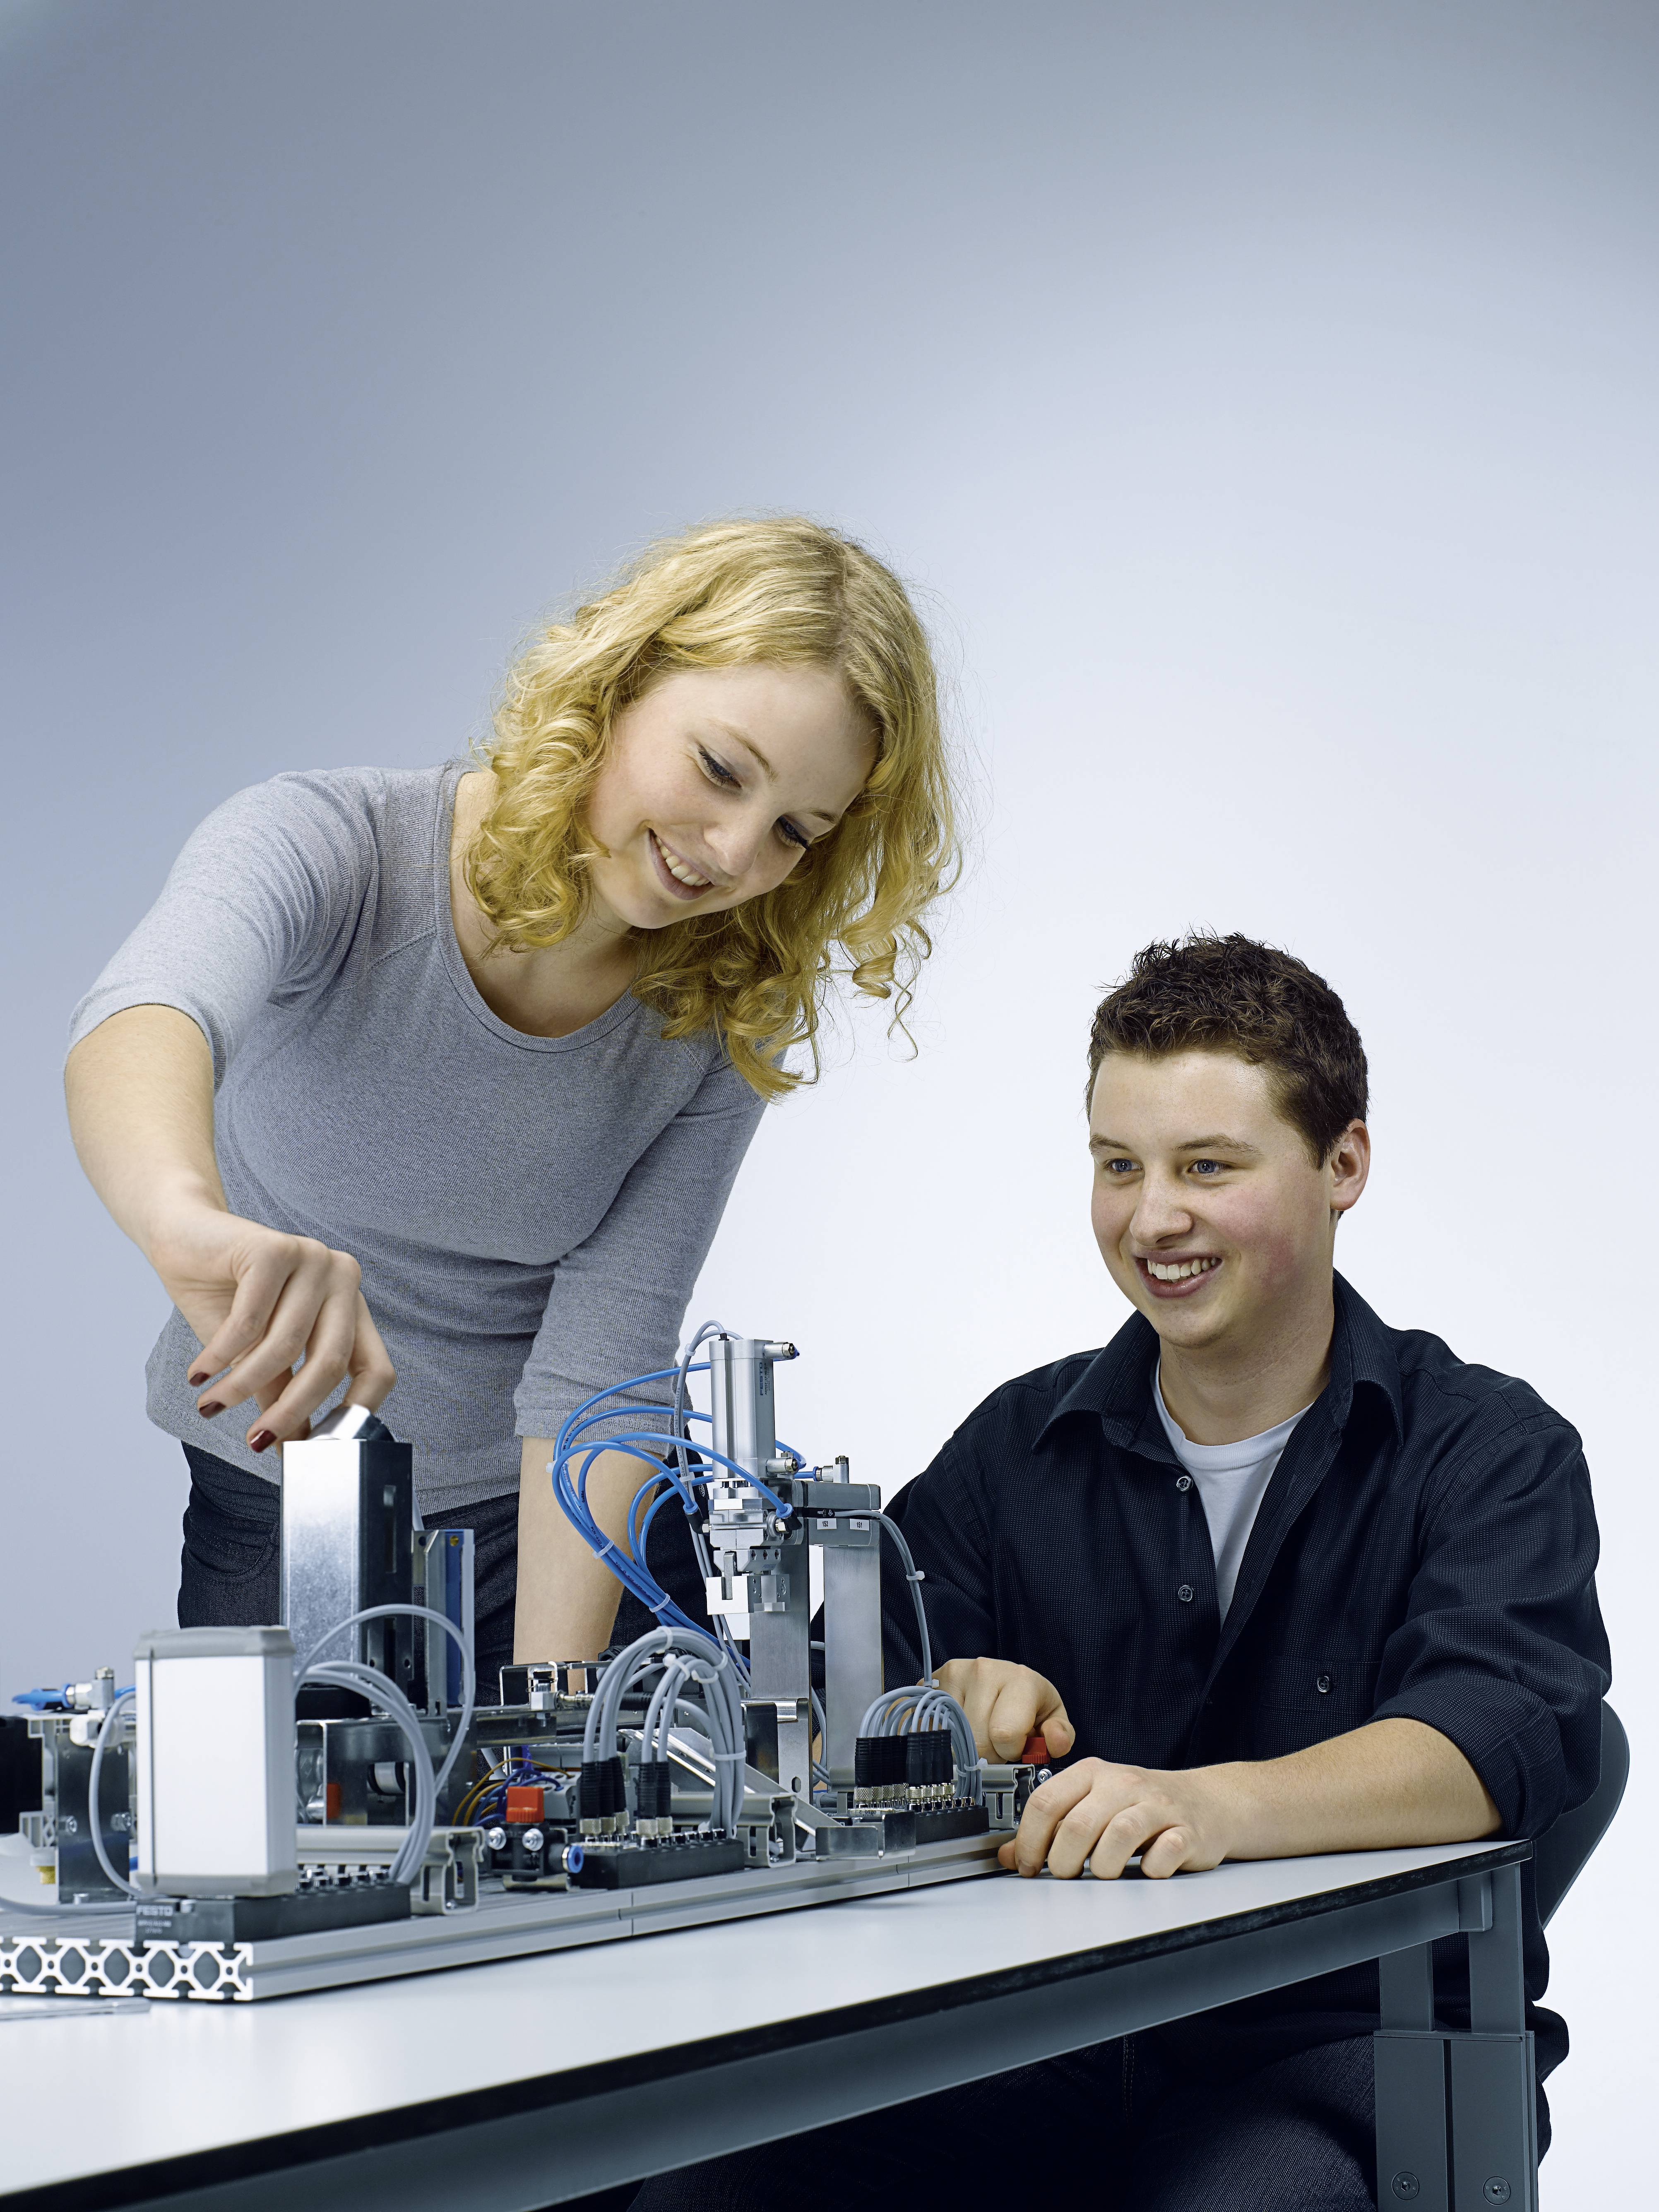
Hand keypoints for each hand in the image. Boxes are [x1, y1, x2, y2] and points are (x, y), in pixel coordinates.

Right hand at [151, 1204, 394, 1452]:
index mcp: (351, 1307)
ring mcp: (313, 1258)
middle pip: (332, 1362)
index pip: (377, 1369)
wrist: (182, 1237)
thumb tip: (291, 1448)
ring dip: (242, 1385)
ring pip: (285, 1344)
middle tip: (256, 1442)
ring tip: (210, 1405)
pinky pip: (249, 1320)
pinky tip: (200, 1373)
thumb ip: (281, 1392)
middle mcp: (342, 1279)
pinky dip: (220, 1355)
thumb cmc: (224, 1296)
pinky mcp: (275, 1248)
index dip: (355, 1414)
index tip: (319, 1448)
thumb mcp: (258, 1353)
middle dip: (291, 1411)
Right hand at [935, 1657, 1075, 1761]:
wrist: (1001, 1679)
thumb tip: (1056, 1743)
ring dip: (965, 1745)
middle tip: (996, 1743)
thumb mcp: (1051, 1718)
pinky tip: (960, 1728)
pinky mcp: (931, 1682)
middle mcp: (984, 1670)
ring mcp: (954, 1673)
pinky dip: (945, 1737)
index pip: (1004, 1734)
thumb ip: (1060, 1735)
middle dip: (988, 1753)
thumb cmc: (1029, 1704)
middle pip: (977, 1740)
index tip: (1015, 1747)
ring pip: (953, 1737)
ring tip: (979, 1733)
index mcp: (1020, 1679)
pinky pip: (932, 1727)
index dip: (1010, 1751)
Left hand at [997, 1756, 1237, 1879]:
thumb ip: (1052, 1827)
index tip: (1028, 1866)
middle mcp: (1124, 1783)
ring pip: (1118, 1836)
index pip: (1046, 1801)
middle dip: (1063, 1862)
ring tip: (1103, 1874)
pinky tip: (1146, 1870)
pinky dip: (1150, 1869)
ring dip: (1103, 1867)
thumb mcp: (1093, 1805)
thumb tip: (1008, 1856)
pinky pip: (1164, 1854)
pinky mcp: (1188, 1831)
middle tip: (1066, 1875)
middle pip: (1078, 1825)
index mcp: (1093, 1773)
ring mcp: (1158, 1806)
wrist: (1209, 1801)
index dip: (1029, 1840)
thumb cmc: (1142, 1805)